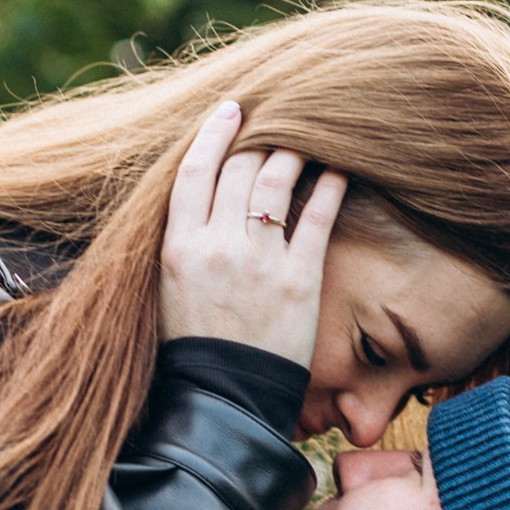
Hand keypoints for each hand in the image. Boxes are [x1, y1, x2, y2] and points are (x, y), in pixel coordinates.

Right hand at [158, 100, 348, 366]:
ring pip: (278, 183)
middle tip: (278, 121)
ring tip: (308, 136)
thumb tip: (204, 197)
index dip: (214, 133)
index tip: (231, 110)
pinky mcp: (298, 280)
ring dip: (294, 151)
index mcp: (178, 246)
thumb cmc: (194, 345)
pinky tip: (340, 169)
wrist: (223, 400)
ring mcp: (259, 262)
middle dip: (260, 137)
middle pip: (239, 168)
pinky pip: (318, 219)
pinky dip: (330, 186)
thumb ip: (185, 240)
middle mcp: (217, 246)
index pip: (194, 170)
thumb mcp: (169, 287)